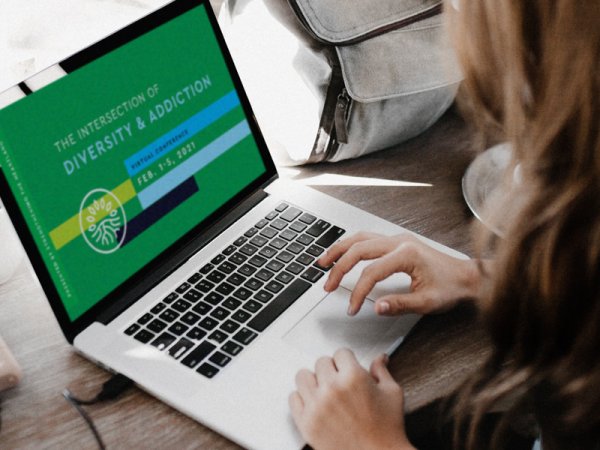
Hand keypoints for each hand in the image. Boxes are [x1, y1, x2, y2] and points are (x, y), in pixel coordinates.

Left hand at [289, 349, 414, 449]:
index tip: (348, 367)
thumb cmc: (387, 429)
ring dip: (314, 380)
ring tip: (324, 390)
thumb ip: (381, 371)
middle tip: (339, 381)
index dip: (347, 360)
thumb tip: (379, 358)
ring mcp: (316, 405)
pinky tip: (314, 403)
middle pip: (321, 362)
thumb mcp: (392, 394)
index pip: (341, 353)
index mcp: (353, 377)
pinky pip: (293, 398)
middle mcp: (332, 388)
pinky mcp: (306, 422)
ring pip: (303, 376)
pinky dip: (302, 398)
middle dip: (332, 369)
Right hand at [318, 232, 480, 315]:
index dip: (358, 292)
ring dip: (339, 250)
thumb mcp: (427, 302)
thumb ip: (400, 304)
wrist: (467, 276)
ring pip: (360, 238)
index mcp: (406, 254)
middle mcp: (399, 242)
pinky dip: (351, 246)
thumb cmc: (451, 287)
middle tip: (327, 285)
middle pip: (359, 249)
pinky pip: (367, 238)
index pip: (371, 272)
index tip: (352, 307)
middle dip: (339, 268)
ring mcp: (397, 239)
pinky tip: (342, 253)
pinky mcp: (397, 242)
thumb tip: (377, 307)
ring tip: (323, 262)